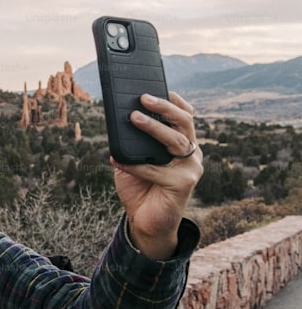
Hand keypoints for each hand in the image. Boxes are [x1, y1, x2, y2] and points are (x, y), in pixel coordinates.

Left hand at [111, 92, 202, 258]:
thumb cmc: (139, 187)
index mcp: (182, 145)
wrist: (144, 221)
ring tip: (133, 117)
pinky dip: (134, 164)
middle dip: (164, 108)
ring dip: (153, 128)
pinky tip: (116, 159)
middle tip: (143, 97)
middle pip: (184, 124)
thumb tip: (117, 119)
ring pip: (175, 141)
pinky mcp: (183, 184)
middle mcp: (191, 154)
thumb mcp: (132, 159)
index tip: (161, 87)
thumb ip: (131, 142)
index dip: (175, 101)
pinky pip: (156, 169)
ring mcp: (190, 168)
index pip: (185, 117)